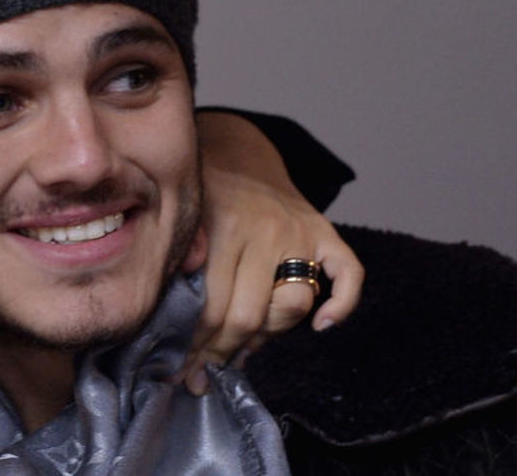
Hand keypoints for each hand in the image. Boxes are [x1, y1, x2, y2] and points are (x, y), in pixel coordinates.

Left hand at [179, 112, 363, 394]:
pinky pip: (349, 273)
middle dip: (221, 353)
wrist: (237, 153)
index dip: (195, 348)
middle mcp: (262, 229)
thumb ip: (179, 267)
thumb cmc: (200, 200)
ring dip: (266, 339)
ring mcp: (297, 230)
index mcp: (219, 227)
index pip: (210, 307)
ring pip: (291, 305)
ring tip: (238, 354)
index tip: (182, 371)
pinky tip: (321, 326)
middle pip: (247, 315)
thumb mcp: (179, 223)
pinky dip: (342, 304)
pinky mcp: (325, 230)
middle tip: (203, 374)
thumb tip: (182, 334)